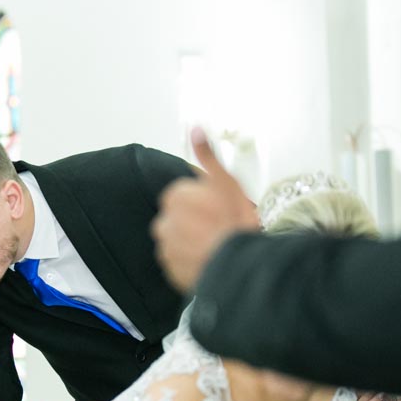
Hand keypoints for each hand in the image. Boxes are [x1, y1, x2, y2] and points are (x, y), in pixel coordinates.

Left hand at [152, 126, 259, 292]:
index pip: (184, 197)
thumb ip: (208, 155)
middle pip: (179, 219)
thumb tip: (195, 129)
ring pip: (178, 241)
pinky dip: (190, 261)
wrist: (237, 264)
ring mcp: (166, 248)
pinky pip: (179, 263)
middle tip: (219, 228)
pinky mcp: (170, 271)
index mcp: (174, 198)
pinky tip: (208, 259)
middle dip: (195, 222)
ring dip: (192, 242)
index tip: (219, 209)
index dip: (204, 202)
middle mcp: (163, 223)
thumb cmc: (234, 222)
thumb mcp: (226, 181)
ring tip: (215, 246)